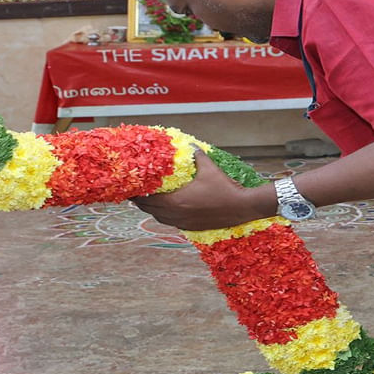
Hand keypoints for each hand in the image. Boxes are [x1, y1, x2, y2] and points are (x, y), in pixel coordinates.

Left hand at [133, 149, 274, 231]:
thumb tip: (192, 145)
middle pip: (151, 210)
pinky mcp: (192, 228)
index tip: (131, 189)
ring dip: (152, 210)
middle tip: (136, 194)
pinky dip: (164, 216)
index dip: (138, 195)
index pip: (149, 199)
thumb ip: (198, 156)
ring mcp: (184, 223)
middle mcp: (177, 214)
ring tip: (148, 201)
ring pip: (160, 218)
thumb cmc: (225, 188)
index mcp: (177, 201)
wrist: (242, 208)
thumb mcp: (210, 169)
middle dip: (142, 202)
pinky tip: (167, 210)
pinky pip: (171, 222)